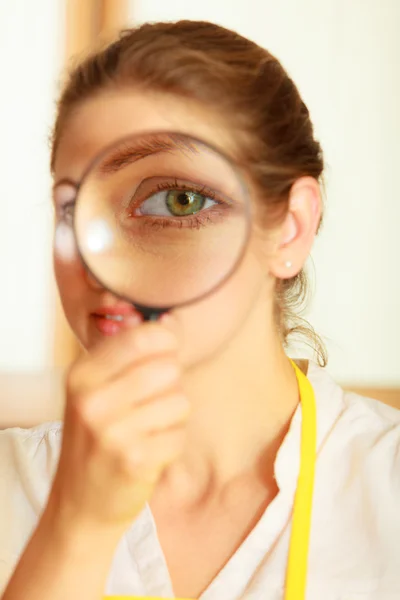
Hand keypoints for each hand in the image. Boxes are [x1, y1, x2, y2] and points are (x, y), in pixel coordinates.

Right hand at [47, 322, 187, 537]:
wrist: (81, 503)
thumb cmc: (95, 438)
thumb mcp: (95, 390)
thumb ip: (129, 355)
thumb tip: (171, 322)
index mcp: (82, 375)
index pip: (142, 337)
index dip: (167, 340)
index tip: (168, 348)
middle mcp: (93, 401)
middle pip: (169, 368)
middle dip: (171, 383)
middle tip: (152, 400)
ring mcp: (114, 433)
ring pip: (180, 401)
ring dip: (173, 416)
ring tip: (148, 428)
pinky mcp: (136, 461)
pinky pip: (180, 434)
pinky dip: (172, 442)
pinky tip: (150, 450)